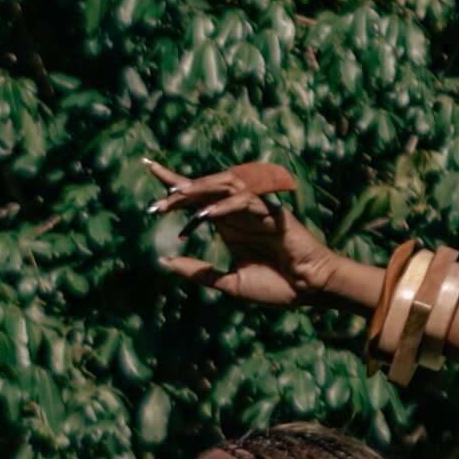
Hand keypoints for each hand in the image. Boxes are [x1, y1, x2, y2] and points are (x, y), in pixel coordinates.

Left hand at [144, 156, 335, 310]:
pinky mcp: (272, 213)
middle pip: (206, 186)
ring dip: (199, 189)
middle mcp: (239, 213)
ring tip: (175, 198)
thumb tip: (164, 260)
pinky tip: (205, 215)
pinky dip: (223, 206)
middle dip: (179, 188)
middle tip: (156, 203)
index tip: (150, 168)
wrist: (307, 291)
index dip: (173, 182)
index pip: (196, 197)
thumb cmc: (276, 286)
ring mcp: (256, 210)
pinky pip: (245, 201)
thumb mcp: (229, 283)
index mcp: (228, 224)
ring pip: (225, 185)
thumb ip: (198, 272)